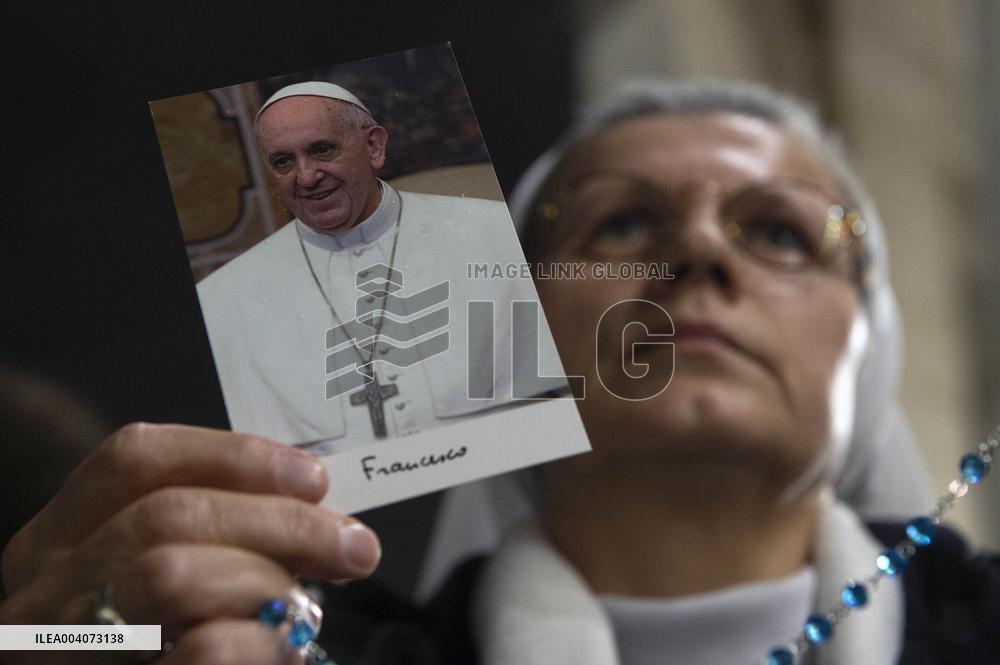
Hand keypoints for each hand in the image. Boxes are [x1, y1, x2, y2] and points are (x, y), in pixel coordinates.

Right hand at [0, 423, 381, 663]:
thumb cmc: (161, 646)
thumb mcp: (169, 573)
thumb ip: (217, 534)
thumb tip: (312, 505)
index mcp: (58, 541)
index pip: (134, 459)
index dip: (233, 456)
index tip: (311, 476)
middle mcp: (46, 591)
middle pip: (168, 514)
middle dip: (279, 521)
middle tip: (351, 543)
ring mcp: (67, 649)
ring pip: (174, 575)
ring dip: (264, 582)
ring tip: (298, 609)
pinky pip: (202, 648)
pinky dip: (260, 639)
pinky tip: (281, 646)